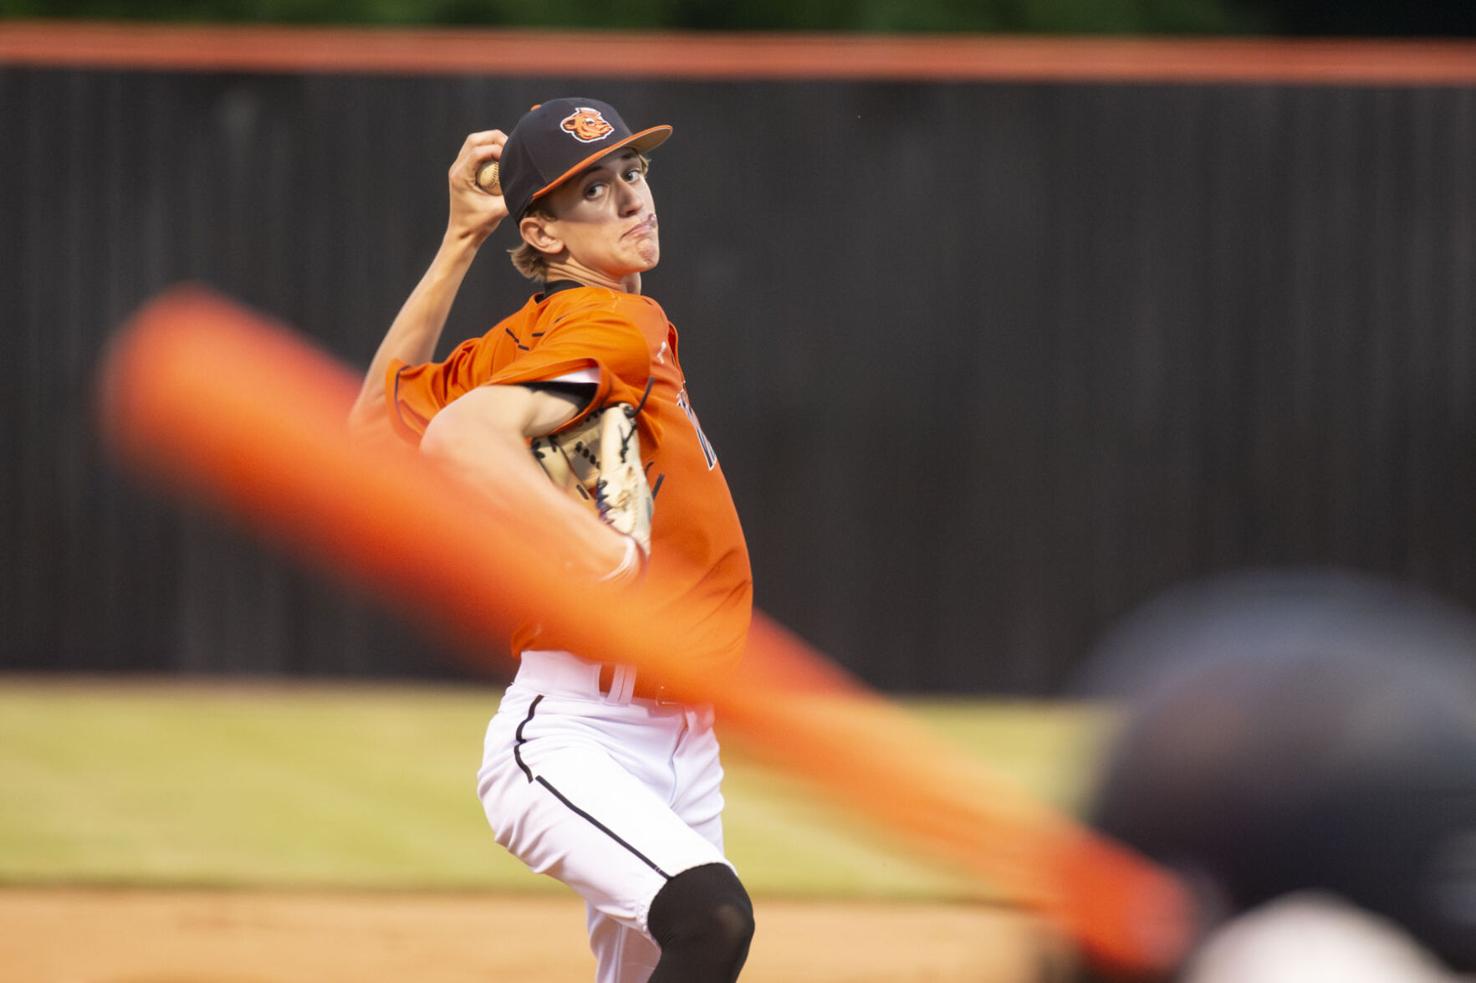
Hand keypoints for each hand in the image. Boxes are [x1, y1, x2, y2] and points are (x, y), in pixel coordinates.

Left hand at [446, 130, 507, 245]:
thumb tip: (531, 183)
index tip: (512, 158)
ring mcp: (458, 168)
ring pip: (474, 142)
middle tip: (513, 148)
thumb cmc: (478, 225)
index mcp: (461, 176)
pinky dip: (489, 149)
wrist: (463, 234)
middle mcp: (457, 168)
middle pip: (474, 140)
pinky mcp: (463, 170)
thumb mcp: (499, 210)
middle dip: (496, 138)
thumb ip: (513, 194)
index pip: (478, 151)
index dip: (497, 149)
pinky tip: (502, 158)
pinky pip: (475, 151)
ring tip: (509, 151)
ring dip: (492, 141)